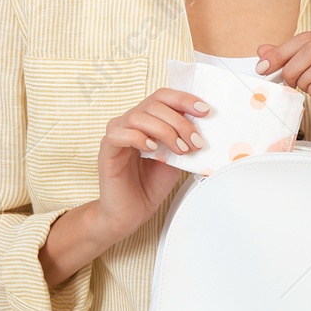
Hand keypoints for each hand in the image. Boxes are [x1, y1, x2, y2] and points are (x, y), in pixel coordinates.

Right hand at [94, 88, 208, 241]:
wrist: (130, 214)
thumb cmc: (150, 186)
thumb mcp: (176, 159)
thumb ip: (184, 141)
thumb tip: (204, 129)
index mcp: (146, 120)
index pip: (163, 97)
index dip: (184, 99)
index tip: (204, 110)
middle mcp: (129, 123)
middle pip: (154, 104)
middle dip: (180, 121)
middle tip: (195, 142)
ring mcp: (116, 135)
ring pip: (138, 117)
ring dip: (164, 131)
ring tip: (180, 150)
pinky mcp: (106, 151)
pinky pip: (118, 134)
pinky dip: (138, 138)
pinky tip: (152, 149)